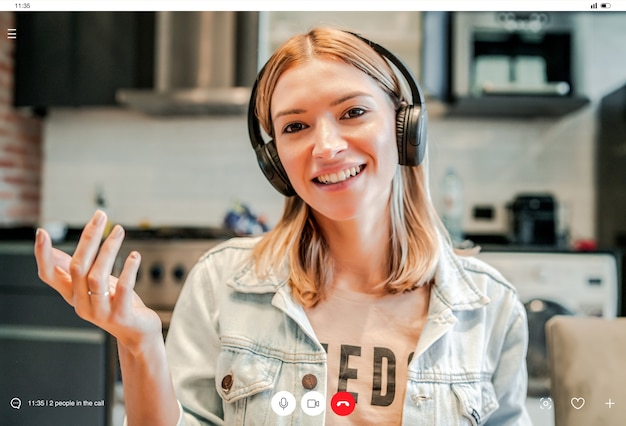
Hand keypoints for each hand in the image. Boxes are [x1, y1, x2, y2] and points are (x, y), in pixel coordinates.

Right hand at [34, 210, 161, 353]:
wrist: (138, 333)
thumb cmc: (116, 304)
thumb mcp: (93, 285)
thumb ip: (75, 269)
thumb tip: (49, 249)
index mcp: (72, 294)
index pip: (49, 275)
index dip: (43, 256)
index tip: (42, 232)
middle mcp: (82, 304)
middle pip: (78, 267)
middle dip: (89, 238)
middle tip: (100, 216)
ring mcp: (101, 312)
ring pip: (97, 277)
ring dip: (109, 250)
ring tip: (119, 231)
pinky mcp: (121, 316)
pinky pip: (123, 289)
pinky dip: (129, 270)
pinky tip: (135, 256)